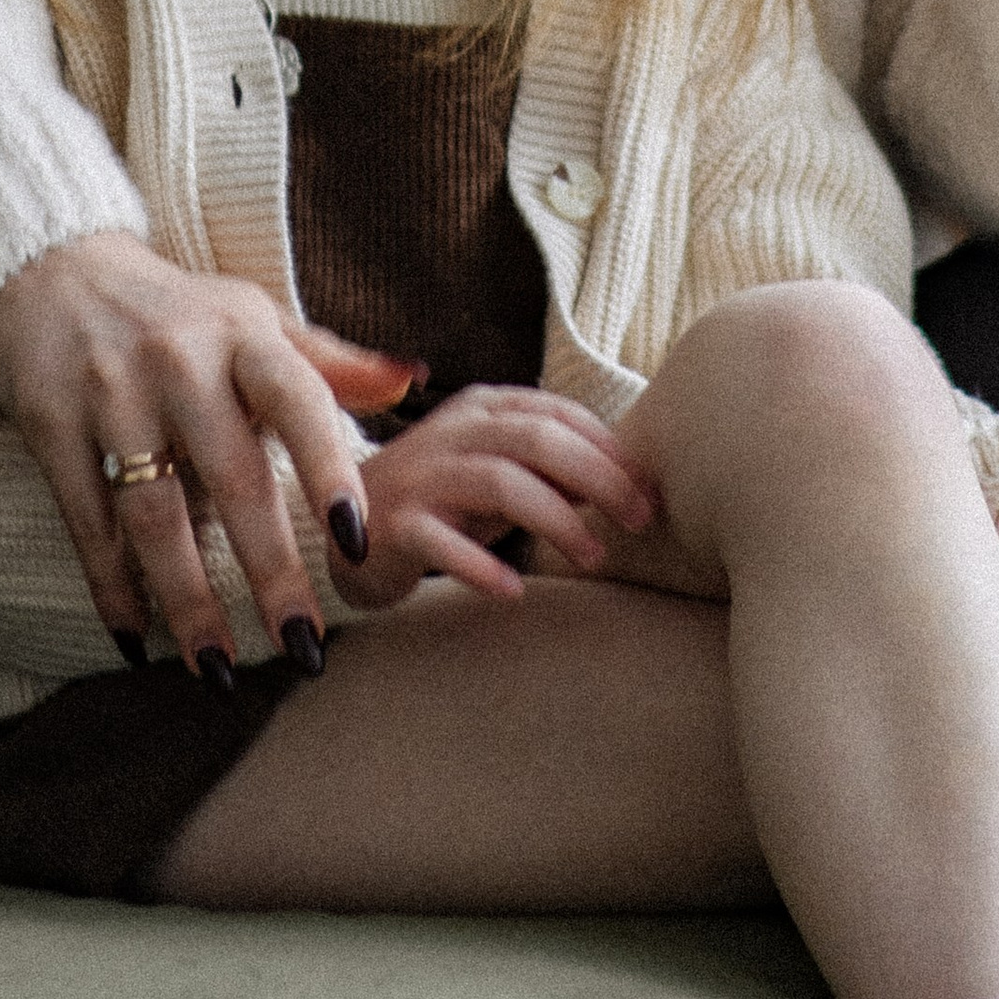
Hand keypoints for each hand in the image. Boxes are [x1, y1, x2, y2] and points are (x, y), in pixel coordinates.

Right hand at [0, 230, 415, 672]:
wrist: (53, 270)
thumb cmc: (179, 311)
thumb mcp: (252, 318)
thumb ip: (328, 359)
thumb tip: (415, 377)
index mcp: (241, 333)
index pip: (297, 400)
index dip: (329, 468)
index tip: (357, 542)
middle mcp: (179, 361)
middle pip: (233, 477)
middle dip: (271, 570)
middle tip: (305, 647)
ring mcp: (112, 394)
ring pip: (156, 515)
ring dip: (189, 600)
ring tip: (219, 669)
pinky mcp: (54, 427)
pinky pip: (89, 523)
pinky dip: (113, 587)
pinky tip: (137, 639)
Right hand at [332, 383, 656, 610]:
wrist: (348, 534)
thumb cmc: (446, 503)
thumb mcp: (501, 476)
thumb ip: (553, 469)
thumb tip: (632, 483)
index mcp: (481, 408)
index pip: (557, 413)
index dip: (610, 450)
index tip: (651, 492)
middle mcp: (451, 432)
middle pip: (537, 440)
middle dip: (599, 479)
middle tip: (639, 522)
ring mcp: (419, 476)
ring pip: (500, 483)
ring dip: (556, 520)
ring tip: (593, 558)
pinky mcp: (392, 526)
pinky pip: (444, 543)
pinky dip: (483, 566)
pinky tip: (514, 590)